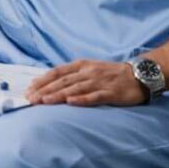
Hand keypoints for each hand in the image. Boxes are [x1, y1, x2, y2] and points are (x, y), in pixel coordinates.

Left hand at [26, 60, 146, 106]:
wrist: (139, 74)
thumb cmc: (110, 73)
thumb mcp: (89, 68)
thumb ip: (72, 75)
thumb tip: (50, 82)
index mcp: (81, 65)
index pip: (57, 72)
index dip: (43, 80)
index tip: (29, 88)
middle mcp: (88, 72)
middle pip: (63, 81)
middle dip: (45, 90)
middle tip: (31, 98)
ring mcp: (99, 82)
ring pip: (75, 88)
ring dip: (58, 94)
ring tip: (44, 101)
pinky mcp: (111, 92)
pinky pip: (95, 96)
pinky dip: (82, 99)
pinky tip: (71, 102)